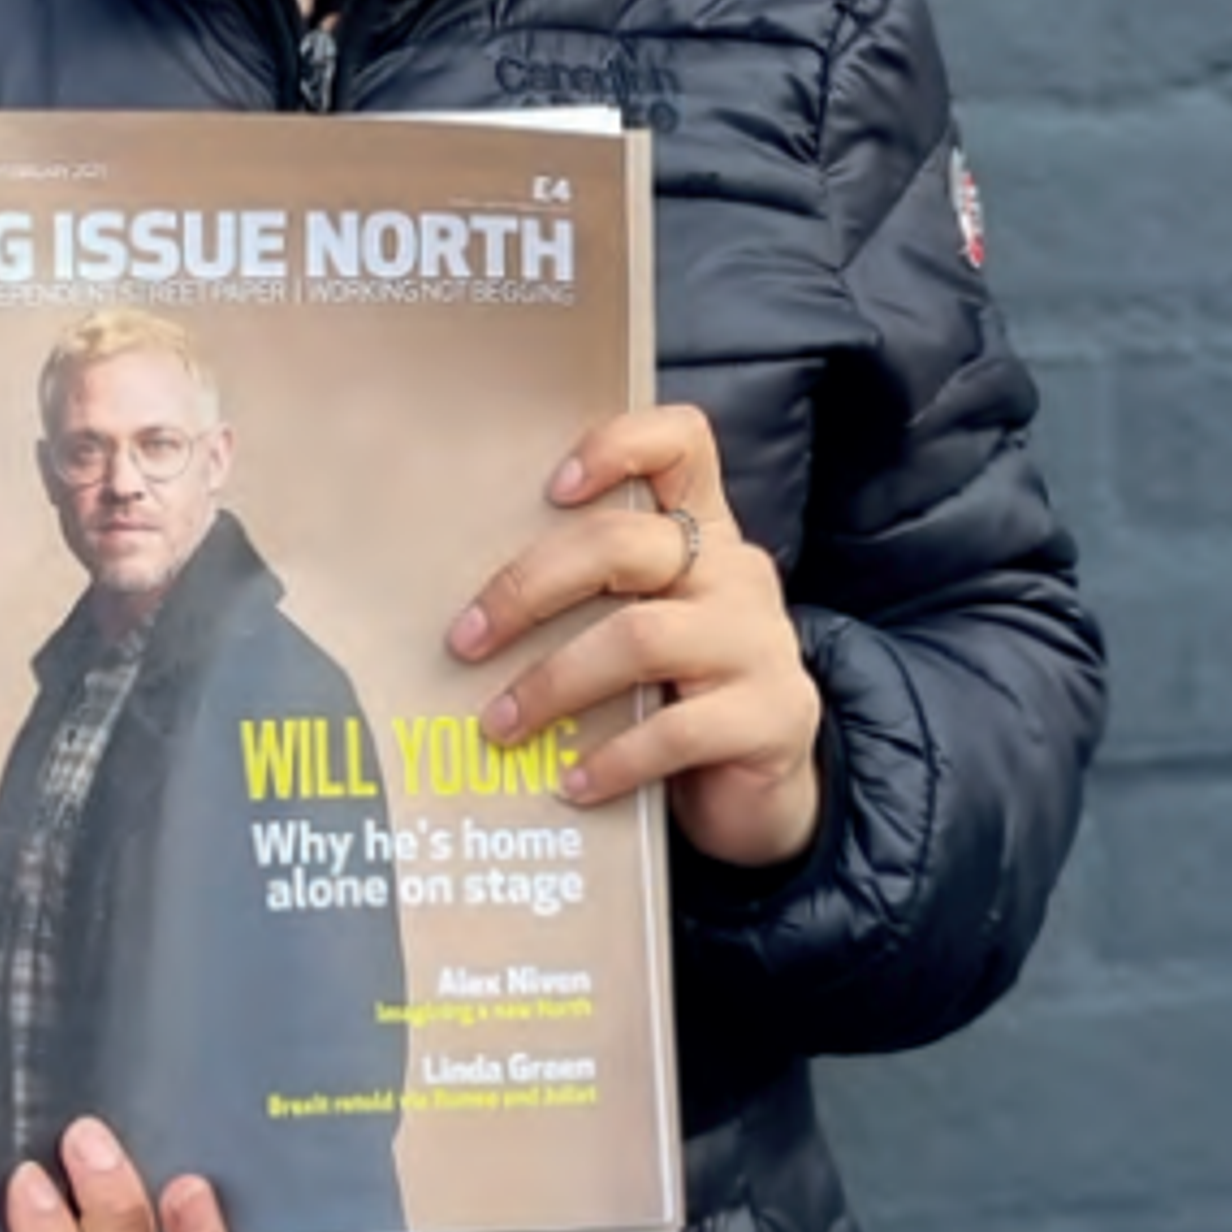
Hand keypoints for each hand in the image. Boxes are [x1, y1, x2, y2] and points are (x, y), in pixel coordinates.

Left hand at [448, 403, 823, 871]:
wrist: (762, 791)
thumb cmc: (675, 695)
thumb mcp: (640, 626)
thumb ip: (586, 599)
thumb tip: (458, 613)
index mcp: (700, 531)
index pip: (681, 441)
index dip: (618, 445)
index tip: (551, 487)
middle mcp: (736, 571)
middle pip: (625, 543)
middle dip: (528, 588)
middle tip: (463, 640)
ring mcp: (760, 642)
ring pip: (640, 637)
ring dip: (553, 683)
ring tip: (500, 725)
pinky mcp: (773, 716)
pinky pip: (677, 731)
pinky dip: (612, 759)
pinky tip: (572, 783)